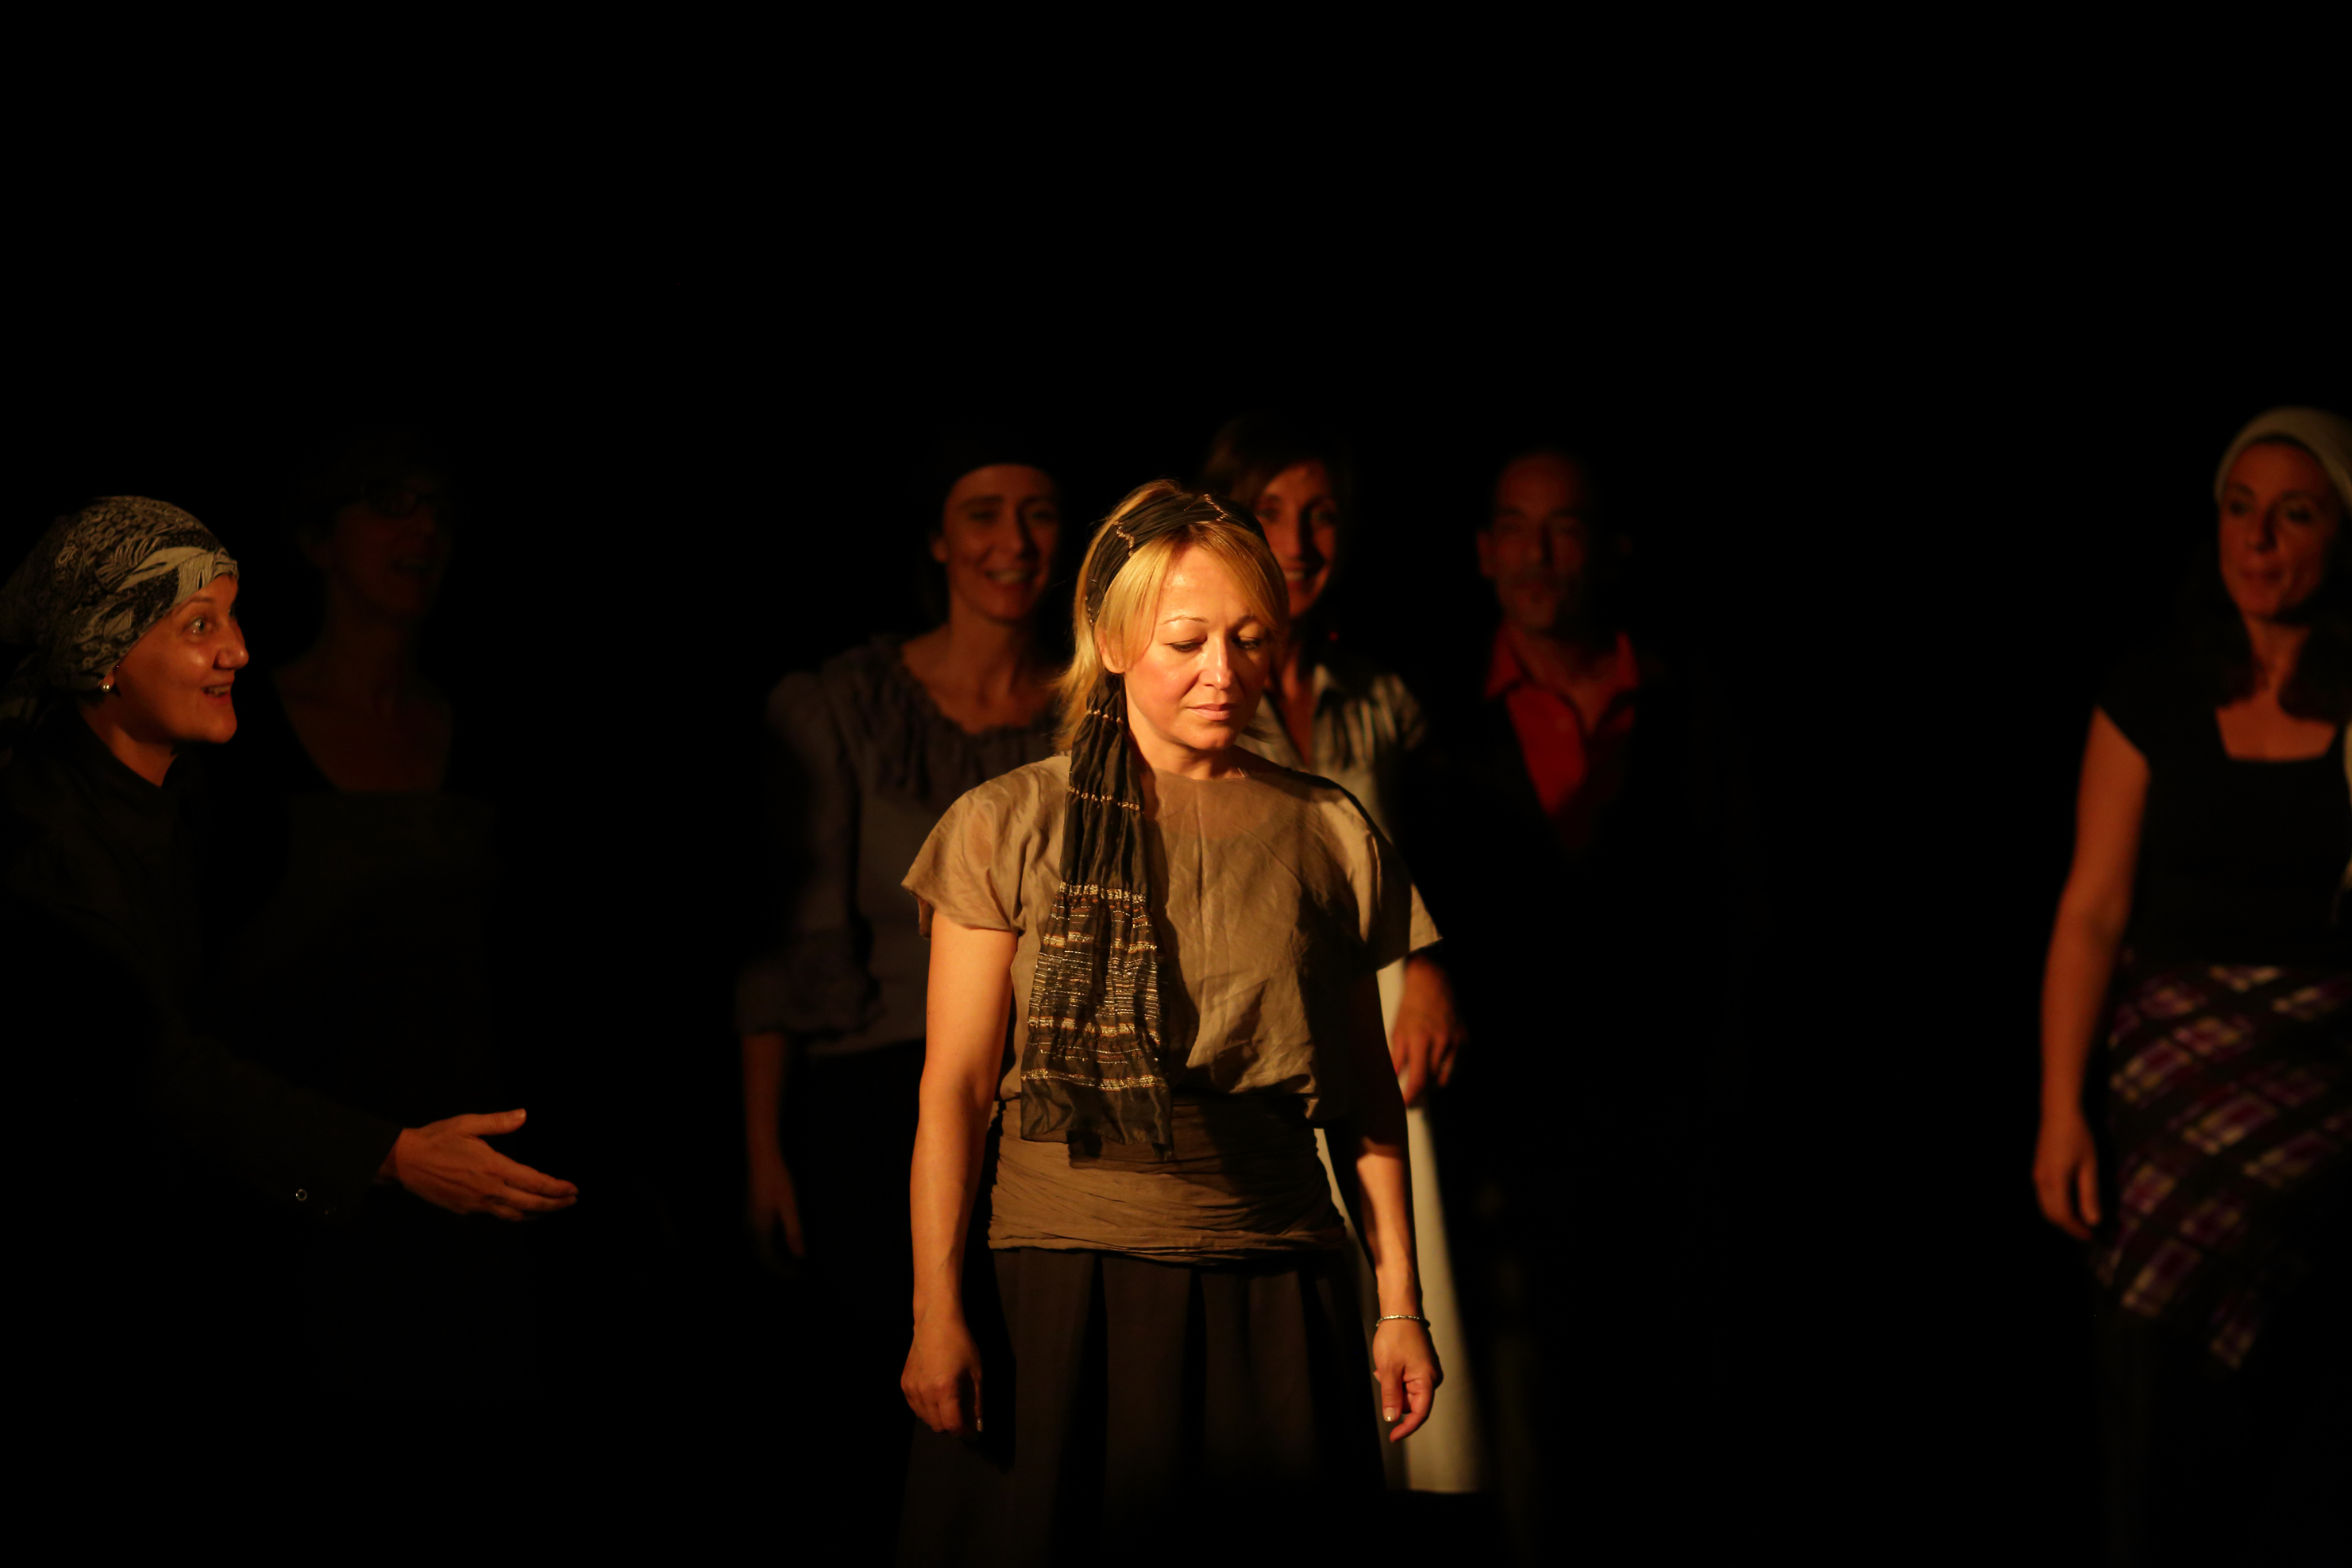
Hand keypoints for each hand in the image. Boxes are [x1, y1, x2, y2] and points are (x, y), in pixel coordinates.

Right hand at [386, 1109, 577, 1220]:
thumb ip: (498, 1122)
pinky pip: (497, 1215)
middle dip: (555, 1204)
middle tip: (572, 1201)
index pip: (534, 1182)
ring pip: (514, 1215)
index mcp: (493, 1168)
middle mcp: (488, 1190)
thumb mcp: (467, 1124)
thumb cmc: (436, 1139)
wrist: (403, 1161)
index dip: (557, 1187)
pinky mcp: (465, 1210)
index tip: (573, 1189)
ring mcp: (476, 1204)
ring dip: (537, 1213)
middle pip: (530, 1204)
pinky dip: (515, 1214)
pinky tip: (522, 1209)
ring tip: (553, 1208)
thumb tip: (524, 1115)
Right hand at [746, 1142, 806, 1272]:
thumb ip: (794, 1231)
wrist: (761, 1159)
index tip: (799, 1275)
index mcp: (759, 1228)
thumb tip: (800, 1255)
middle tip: (798, 1272)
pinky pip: (758, 1238)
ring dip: (775, 1257)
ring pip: (760, 1248)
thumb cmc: (778, 1180)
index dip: (784, 1270)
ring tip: (792, 1261)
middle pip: (763, 1256)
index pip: (769, 1260)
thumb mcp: (790, 1205)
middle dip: (780, 1266)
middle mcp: (750, 1228)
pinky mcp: (750, 1214)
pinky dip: (771, 1246)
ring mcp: (748, 1221)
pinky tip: (783, 1242)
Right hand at [903, 1313, 983, 1437]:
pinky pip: (915, 1407)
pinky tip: (936, 1397)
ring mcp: (911, 1389)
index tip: (973, 1434)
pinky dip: (927, 1409)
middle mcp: (924, 1392)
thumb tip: (978, 1426)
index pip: (953, 1425)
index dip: (965, 1433)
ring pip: (925, 1418)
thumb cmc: (960, 1343)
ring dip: (939, 1418)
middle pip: (938, 1426)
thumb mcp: (976, 1372)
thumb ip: (977, 1402)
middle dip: (953, 1426)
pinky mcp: (904, 1383)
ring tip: (950, 1404)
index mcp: (945, 1389)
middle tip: (964, 1416)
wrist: (935, 1322)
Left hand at [1373, 1318, 1442, 1441]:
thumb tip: (1392, 1418)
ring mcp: (1427, 1372)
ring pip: (1407, 1393)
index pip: (1420, 1413)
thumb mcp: (1388, 1369)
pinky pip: (1407, 1382)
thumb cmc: (1396, 1336)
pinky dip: (1396, 1378)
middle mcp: (1432, 1378)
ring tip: (1385, 1367)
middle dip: (1394, 1396)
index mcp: (1427, 1380)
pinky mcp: (1422, 1367)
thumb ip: (1391, 1396)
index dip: (1406, 1427)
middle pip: (1412, 1403)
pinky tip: (1389, 1364)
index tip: (1393, 1436)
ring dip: (1393, 1386)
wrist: (1400, 1312)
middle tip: (1382, 1376)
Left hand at [1389, 955, 1466, 1107]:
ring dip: (1435, 1082)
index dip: (1411, 1096)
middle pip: (1434, 1081)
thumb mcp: (1397, 1030)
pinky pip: (1458, 1065)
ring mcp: (1456, 1040)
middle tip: (1413, 1093)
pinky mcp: (1465, 1039)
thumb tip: (1394, 1080)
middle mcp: (1441, 1041)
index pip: (1418, 1079)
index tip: (1406, 1103)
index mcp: (1419, 1039)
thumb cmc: (1411, 1006)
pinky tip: (1438, 1065)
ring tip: (1425, 1076)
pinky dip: (1448, 1070)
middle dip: (1422, 1091)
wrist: (1433, 982)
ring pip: (1447, 1076)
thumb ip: (1396, 1058)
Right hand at [2033, 1107, 2101, 1239]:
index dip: (2077, 1229)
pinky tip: (2071, 1203)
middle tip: (2088, 1232)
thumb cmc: (2078, 1136)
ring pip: (2045, 1207)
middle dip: (2069, 1227)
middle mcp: (2040, 1182)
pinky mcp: (2037, 1171)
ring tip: (2081, 1220)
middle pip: (2051, 1215)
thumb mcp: (2090, 1166)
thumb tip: (2094, 1222)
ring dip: (2062, 1218)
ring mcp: (2036, 1176)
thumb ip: (2090, 1195)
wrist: (2058, 1112)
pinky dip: (2057, 1207)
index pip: (2063, 1216)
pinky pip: (2044, 1197)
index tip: (2093, 1236)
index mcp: (2054, 1182)